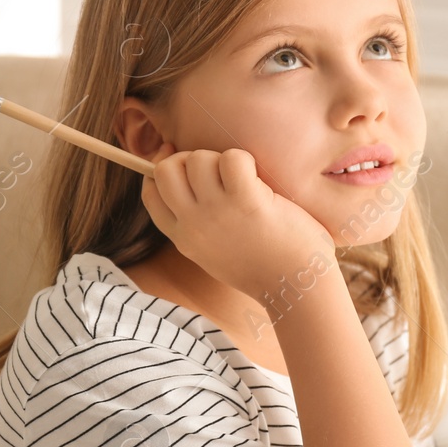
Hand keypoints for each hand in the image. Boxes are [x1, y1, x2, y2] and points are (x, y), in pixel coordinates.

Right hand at [140, 142, 336, 299]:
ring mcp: (217, 212)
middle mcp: (193, 225)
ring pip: (197, 159)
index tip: (177, 159)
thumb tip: (196, 185)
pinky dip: (244, 160)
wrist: (296, 288)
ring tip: (243, 179)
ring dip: (220, 159)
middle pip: (165, 170)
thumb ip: (201, 226)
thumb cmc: (266, 268)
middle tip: (216, 169)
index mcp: (184, 238)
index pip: (151, 193)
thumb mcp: (216, 254)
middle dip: (188, 158)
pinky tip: (257, 179)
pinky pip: (232, 159)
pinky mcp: (246, 201)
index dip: (158, 169)